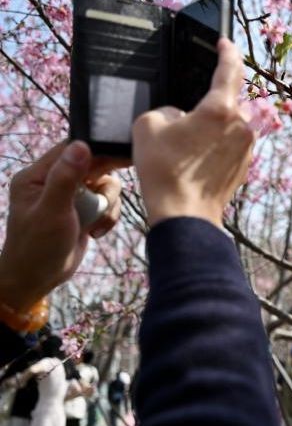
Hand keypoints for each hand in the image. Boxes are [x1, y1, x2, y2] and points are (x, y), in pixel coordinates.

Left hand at [0, 141, 123, 312]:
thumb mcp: (52, 211)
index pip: (70, 149)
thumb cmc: (37, 247)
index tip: (121, 152)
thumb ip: (65, 178)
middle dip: (105, 182)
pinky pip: (108, 202)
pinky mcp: (84, 210)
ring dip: (108, 203)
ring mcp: (71, 196)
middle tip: (115, 190)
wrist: (37, 280)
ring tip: (97, 222)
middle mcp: (54, 181)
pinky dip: (108, 216)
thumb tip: (81, 145)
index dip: (96, 148)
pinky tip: (96, 232)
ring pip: (105, 185)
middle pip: (94, 164)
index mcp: (37, 175)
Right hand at [132, 38, 252, 226]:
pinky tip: (192, 162)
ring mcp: (247, 147)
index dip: (227, 52)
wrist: (184, 215)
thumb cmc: (164, 170)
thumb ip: (166, 109)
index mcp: (221, 109)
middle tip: (181, 120)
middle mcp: (242, 125)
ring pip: (226, 126)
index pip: (230, 69)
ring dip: (208, 129)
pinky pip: (228, 146)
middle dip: (205, 106)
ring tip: (182, 148)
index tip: (224, 43)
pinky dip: (212, 148)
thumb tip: (179, 116)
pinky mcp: (245, 166)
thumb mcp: (148, 126)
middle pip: (225, 102)